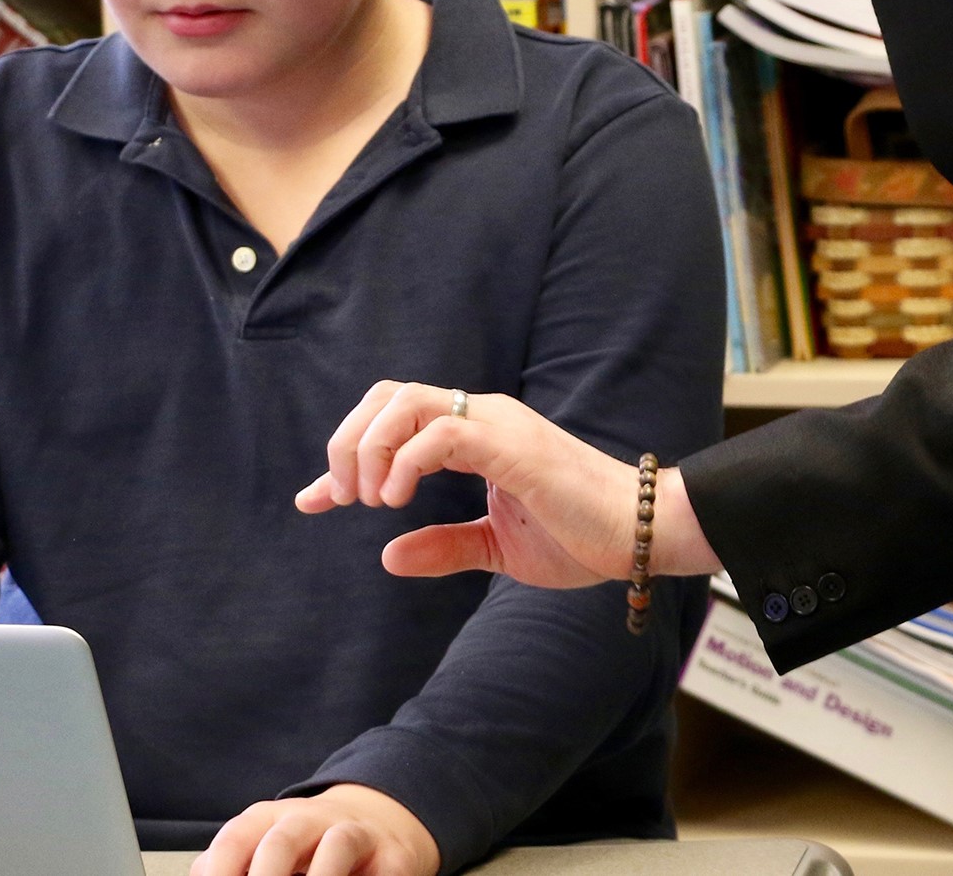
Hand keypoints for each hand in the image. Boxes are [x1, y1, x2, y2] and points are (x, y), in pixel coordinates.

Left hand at [195, 784, 438, 875]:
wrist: (381, 823)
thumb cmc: (309, 849)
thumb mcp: (266, 850)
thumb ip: (231, 866)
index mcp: (270, 820)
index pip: (237, 838)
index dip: (221, 868)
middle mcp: (311, 820)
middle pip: (282, 840)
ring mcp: (355, 834)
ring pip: (337, 846)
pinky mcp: (394, 856)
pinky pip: (383, 872)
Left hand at [297, 381, 719, 585]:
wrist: (641, 535)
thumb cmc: (580, 536)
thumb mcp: (497, 548)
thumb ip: (445, 546)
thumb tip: (387, 556)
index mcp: (475, 434)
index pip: (393, 420)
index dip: (343, 455)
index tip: (312, 500)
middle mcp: (481, 416)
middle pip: (386, 396)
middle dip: (345, 443)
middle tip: (336, 499)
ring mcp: (496, 424)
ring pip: (404, 403)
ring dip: (368, 449)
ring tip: (367, 500)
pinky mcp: (512, 444)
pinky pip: (441, 431)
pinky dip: (405, 461)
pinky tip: (396, 500)